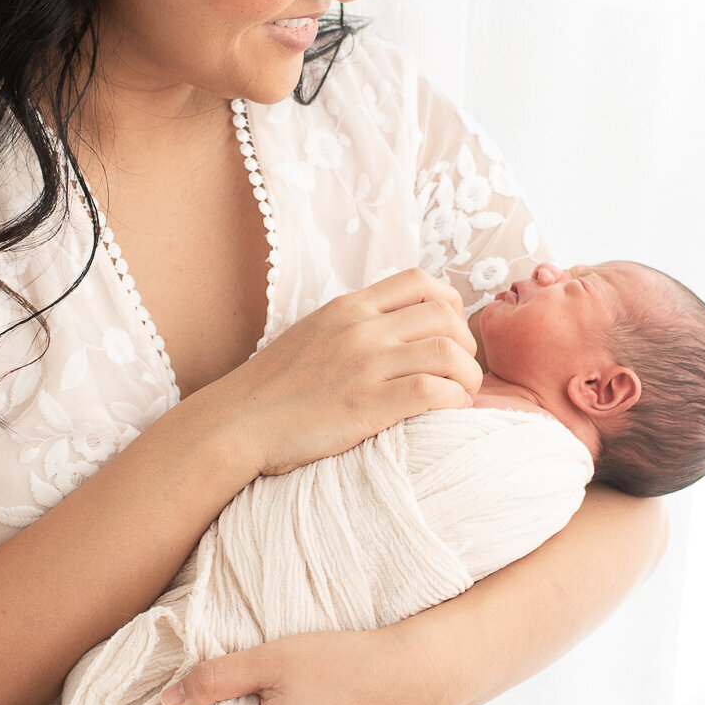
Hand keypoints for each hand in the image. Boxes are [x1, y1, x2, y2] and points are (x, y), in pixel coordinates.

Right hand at [213, 268, 482, 475]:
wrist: (236, 422)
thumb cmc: (271, 388)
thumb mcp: (311, 334)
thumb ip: (349, 325)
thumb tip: (387, 327)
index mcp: (347, 308)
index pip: (419, 281)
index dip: (450, 303)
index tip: (451, 331)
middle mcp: (360, 329)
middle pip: (444, 316)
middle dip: (466, 343)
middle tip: (461, 370)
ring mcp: (364, 365)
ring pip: (448, 352)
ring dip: (468, 375)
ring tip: (463, 394)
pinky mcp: (367, 404)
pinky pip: (432, 391)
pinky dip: (453, 400)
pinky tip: (449, 412)